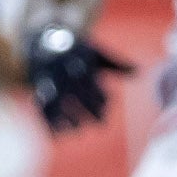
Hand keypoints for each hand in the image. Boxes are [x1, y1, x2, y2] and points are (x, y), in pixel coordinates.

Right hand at [24, 19, 126, 133]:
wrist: (38, 41)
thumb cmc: (73, 49)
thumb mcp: (94, 52)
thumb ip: (115, 63)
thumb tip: (138, 72)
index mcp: (78, 62)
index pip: (91, 82)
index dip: (100, 96)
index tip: (106, 105)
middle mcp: (63, 72)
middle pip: (77, 94)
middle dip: (90, 109)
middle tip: (101, 123)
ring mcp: (48, 82)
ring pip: (57, 102)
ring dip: (68, 118)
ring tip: (78, 129)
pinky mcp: (38, 90)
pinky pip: (41, 108)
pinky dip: (48, 123)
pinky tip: (58, 135)